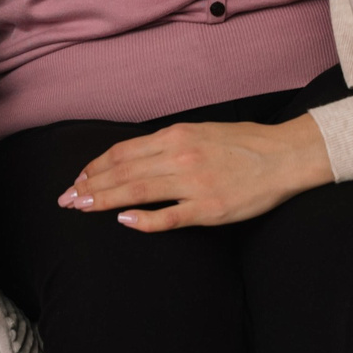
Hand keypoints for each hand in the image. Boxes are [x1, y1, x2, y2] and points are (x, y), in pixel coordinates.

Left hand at [60, 113, 332, 232]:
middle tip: (67, 199)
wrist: (285, 156)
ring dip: (104, 200)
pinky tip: (124, 220)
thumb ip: (168, 143)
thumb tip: (135, 156)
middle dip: (90, 185)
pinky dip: (144, 219)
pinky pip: (169, 216)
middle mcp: (180, 156)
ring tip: (82, 207)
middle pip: (123, 171)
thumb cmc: (244, 144)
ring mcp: (194, 183)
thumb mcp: (200, 132)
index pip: (123, 151)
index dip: (95, 166)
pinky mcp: (209, 208)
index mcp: (176, 136)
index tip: (78, 178)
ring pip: (137, 191)